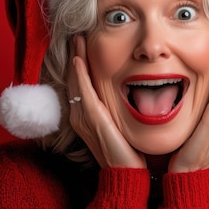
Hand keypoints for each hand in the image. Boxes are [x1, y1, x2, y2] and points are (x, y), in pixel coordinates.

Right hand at [67, 35, 145, 168]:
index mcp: (86, 116)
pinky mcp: (91, 119)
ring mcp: (83, 117)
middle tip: (77, 35)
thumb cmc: (126, 151)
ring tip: (77, 40)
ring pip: (76, 81)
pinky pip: (82, 92)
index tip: (84, 44)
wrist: (126, 173)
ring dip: (76, 59)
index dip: (81, 63)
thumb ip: (119, 110)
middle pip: (75, 79)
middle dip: (76, 56)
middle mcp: (80, 115)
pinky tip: (79, 60)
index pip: (81, 83)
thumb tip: (133, 94)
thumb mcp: (120, 126)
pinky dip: (79, 75)